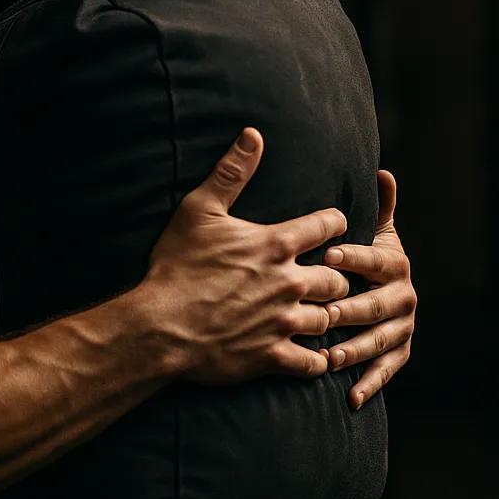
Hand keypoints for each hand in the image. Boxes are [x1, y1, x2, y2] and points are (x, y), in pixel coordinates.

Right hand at [144, 127, 350, 384]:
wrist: (160, 326)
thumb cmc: (176, 266)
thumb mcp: (198, 210)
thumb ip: (231, 172)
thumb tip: (253, 135)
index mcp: (276, 244)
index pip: (329, 226)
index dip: (333, 223)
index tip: (330, 227)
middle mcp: (289, 283)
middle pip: (338, 277)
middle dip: (335, 274)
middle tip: (326, 275)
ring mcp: (283, 322)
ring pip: (330, 319)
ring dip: (327, 315)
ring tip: (321, 313)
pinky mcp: (274, 356)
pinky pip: (314, 363)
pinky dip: (317, 360)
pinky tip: (313, 355)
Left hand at [323, 170, 416, 410]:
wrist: (381, 287)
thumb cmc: (362, 254)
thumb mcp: (372, 229)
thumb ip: (377, 207)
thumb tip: (383, 171)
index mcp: (393, 262)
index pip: (375, 258)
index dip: (354, 256)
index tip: (328, 253)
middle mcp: (404, 295)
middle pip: (376, 305)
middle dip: (350, 309)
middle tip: (321, 313)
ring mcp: (402, 327)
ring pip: (379, 340)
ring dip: (355, 350)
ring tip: (330, 357)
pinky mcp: (398, 352)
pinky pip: (385, 371)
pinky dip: (369, 385)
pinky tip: (350, 399)